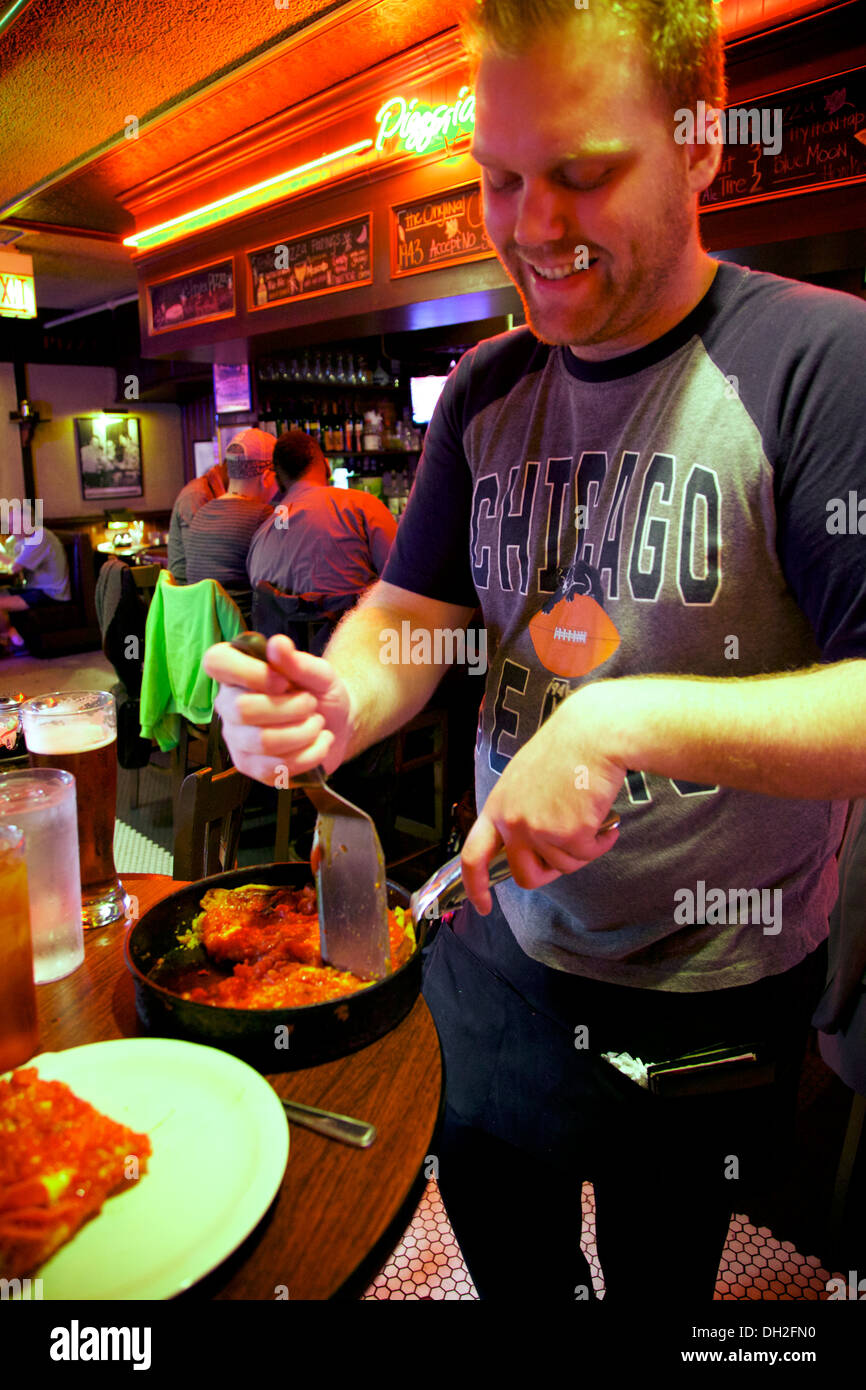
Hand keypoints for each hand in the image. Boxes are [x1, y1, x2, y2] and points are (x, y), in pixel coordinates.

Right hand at [202, 633, 351, 784]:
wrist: (337, 725)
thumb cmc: (320, 693)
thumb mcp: (319, 673)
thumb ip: (298, 661)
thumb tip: (277, 644)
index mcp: (237, 673)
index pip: (216, 661)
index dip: (249, 672)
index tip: (282, 682)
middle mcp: (228, 705)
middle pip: (243, 709)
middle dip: (291, 708)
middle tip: (310, 704)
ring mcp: (236, 739)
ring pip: (263, 741)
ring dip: (304, 732)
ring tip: (318, 724)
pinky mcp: (250, 766)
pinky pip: (275, 767)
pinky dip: (309, 755)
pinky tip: (318, 743)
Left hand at [461, 684, 624, 913]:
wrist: (592, 733)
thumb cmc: (564, 750)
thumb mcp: (523, 780)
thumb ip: (518, 812)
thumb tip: (526, 846)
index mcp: (497, 807)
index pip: (473, 856)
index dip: (475, 886)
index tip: (481, 905)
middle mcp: (512, 822)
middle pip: (525, 876)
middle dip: (550, 872)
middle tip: (570, 852)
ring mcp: (539, 829)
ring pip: (563, 867)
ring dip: (582, 850)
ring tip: (592, 819)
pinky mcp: (569, 833)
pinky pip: (587, 855)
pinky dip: (601, 843)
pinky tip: (606, 821)